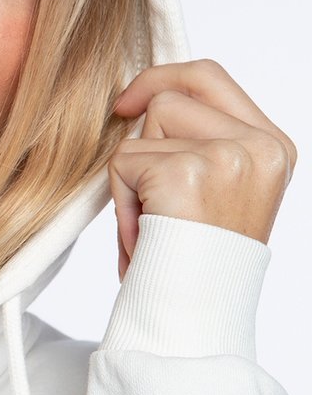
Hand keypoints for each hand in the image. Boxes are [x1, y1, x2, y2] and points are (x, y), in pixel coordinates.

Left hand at [110, 59, 295, 279]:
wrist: (194, 317)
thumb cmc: (196, 263)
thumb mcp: (216, 191)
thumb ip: (199, 141)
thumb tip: (144, 100)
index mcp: (273, 147)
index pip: (210, 78)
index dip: (163, 79)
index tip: (128, 103)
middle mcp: (260, 147)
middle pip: (172, 95)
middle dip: (143, 137)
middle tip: (138, 185)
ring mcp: (227, 156)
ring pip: (146, 127)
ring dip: (133, 176)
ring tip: (154, 223)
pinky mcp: (186, 172)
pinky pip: (124, 161)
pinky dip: (121, 200)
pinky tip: (144, 235)